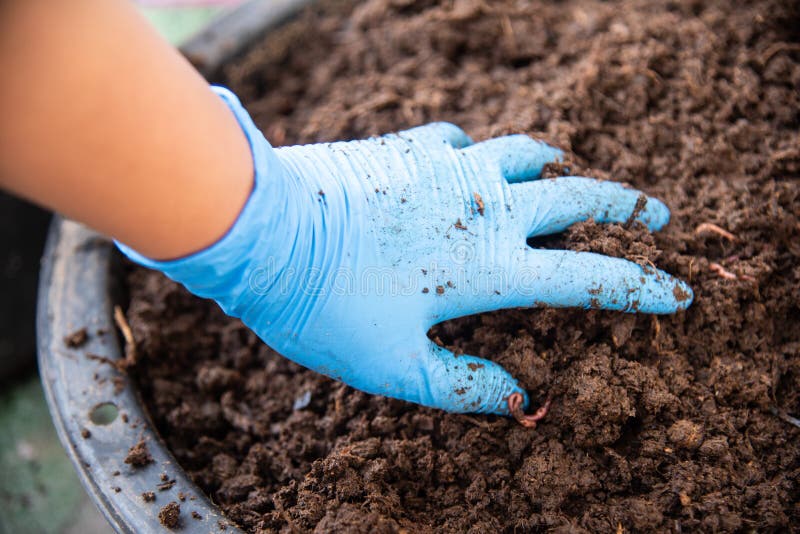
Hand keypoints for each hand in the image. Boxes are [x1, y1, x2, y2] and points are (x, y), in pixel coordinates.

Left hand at [119, 87, 692, 418]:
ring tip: (572, 172)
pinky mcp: (412, 148)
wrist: (265, 229)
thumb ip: (462, 386)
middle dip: (627, 208)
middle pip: (579, 198)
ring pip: (531, 153)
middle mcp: (484, 209)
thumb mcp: (393, 366)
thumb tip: (521, 400)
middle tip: (657, 214)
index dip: (641, 289)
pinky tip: (473, 162)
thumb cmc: (324, 305)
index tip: (679, 293)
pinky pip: (464, 141)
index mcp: (489, 267)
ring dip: (561, 166)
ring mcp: (450, 169)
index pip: (588, 279)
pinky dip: (482, 153)